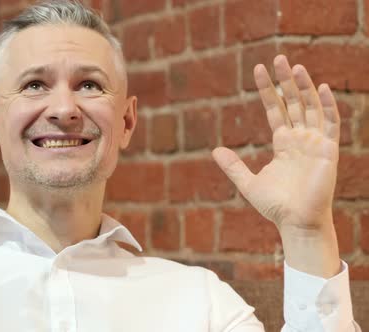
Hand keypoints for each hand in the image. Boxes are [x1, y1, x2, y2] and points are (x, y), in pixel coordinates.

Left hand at [212, 55, 340, 276]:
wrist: (296, 222)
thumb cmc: (275, 206)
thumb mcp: (248, 183)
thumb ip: (233, 166)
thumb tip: (215, 150)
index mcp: (283, 143)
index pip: (275, 109)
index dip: (268, 90)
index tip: (259, 69)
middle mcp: (300, 138)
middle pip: (294, 102)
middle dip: (287, 80)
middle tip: (279, 58)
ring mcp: (315, 142)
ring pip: (311, 107)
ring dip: (305, 87)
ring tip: (295, 66)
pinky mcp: (328, 150)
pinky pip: (331, 124)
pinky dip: (327, 106)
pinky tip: (321, 88)